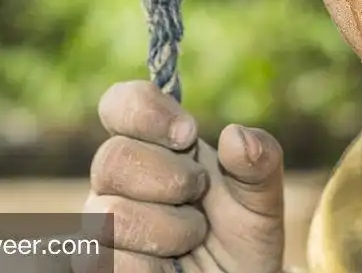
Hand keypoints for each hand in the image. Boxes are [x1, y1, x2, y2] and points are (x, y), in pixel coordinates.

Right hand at [83, 80, 285, 271]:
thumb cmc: (240, 236)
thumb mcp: (261, 198)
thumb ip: (259, 163)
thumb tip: (237, 136)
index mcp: (152, 145)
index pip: (120, 104)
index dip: (147, 111)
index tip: (188, 134)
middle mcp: (118, 179)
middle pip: (111, 158)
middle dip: (170, 179)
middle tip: (199, 195)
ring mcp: (102, 223)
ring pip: (110, 215)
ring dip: (168, 230)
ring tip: (193, 237)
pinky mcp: (100, 265)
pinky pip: (108, 262)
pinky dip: (152, 267)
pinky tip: (170, 267)